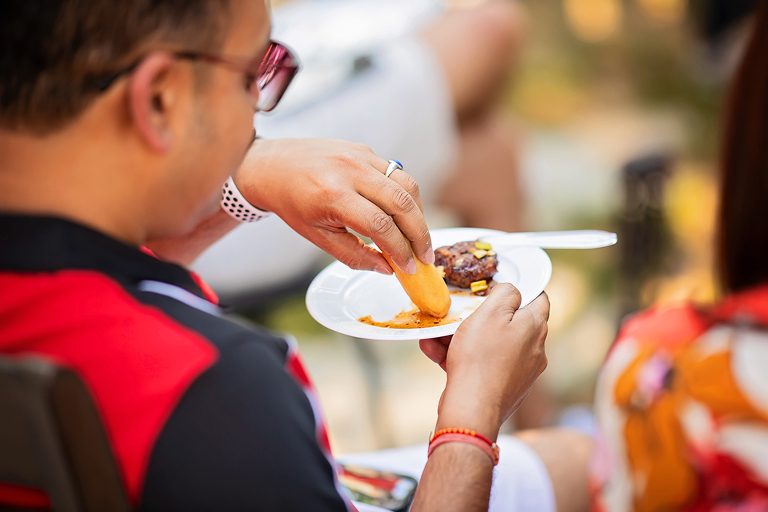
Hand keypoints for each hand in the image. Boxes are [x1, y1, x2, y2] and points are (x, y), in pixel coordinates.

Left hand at [233, 138, 434, 274]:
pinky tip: (404, 216)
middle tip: (425, 256)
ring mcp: (359, 156)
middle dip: (420, 234)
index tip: (409, 268)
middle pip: (402, 203)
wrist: (271, 166)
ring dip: (419, 214)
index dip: (400, 250)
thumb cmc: (291, 203)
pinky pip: (396, 173)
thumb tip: (387, 268)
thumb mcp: (317, 237)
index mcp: (333, 195)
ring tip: (419, 238)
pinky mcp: (364, 150)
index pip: (381, 225)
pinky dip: (406, 196)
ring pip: (406, 185)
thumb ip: (354, 255)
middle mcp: (349, 171)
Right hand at [423, 285, 549, 438]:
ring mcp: (520, 371)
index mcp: (535, 327)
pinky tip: (438, 357)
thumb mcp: (491, 312)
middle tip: (457, 316)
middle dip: (477, 317)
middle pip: (507, 323)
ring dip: (462, 338)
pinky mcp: (503, 387)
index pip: (538, 299)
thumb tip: (511, 291)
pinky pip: (482, 364)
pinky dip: (462, 358)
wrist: (472, 408)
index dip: (517, 290)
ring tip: (436, 340)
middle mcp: (534, 349)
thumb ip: (506, 293)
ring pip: (489, 344)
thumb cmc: (480, 359)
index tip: (494, 289)